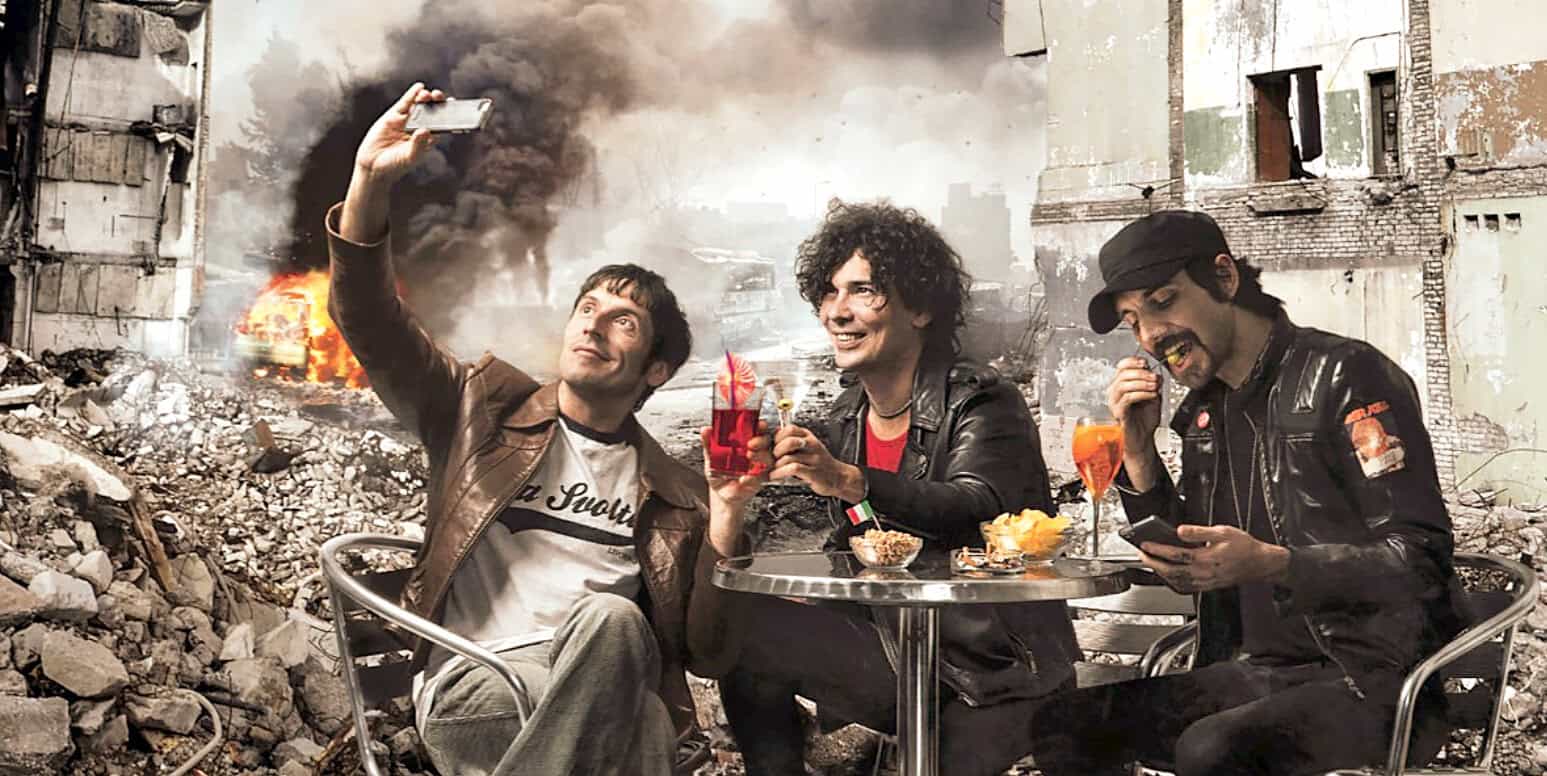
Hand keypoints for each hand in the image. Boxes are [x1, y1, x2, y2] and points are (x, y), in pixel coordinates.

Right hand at [354, 83, 444, 185]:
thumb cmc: (395, 166)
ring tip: (428, 94)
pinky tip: (419, 87)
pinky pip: (405, 103)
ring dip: (425, 97)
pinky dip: (412, 94)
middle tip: (439, 97)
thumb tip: (425, 130)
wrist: (373, 166)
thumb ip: (418, 145)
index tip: (455, 107)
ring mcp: (406, 121)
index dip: (448, 115)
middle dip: (437, 103)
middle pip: (431, 112)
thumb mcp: (410, 158)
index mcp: (428, 139)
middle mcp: (418, 128)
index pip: (442, 125)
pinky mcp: (393, 116)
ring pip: (419, 105)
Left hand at [701, 423, 770, 555]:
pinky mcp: (759, 480)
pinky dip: (753, 477)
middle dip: (760, 440)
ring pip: (767, 457)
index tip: (759, 424)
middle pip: (765, 441)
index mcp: (744, 443)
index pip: (756, 430)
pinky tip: (744, 478)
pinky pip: (761, 477)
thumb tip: (705, 430)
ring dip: (760, 456)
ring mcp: (758, 466)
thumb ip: (709, 444)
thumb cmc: (718, 474)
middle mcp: (754, 452)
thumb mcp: (710, 458)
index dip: (760, 426)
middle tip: (751, 443)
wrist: (720, 495)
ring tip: (749, 457)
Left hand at [770, 425, 863, 501]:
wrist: (839, 477)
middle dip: (776, 450)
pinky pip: (793, 469)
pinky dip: (780, 473)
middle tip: (773, 458)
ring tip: (774, 469)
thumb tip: (775, 432)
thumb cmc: (821, 463)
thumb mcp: (809, 447)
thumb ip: (794, 440)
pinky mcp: (813, 473)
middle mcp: (812, 446)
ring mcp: (814, 459)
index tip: (773, 444)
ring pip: (789, 457)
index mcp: (809, 437)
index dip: (778, 436)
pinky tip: (776, 475)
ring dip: (777, 465)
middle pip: (789, 441)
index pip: (790, 429)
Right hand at [1108, 356, 1161, 447]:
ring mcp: (1115, 403)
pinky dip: (1142, 394)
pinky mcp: (1119, 413)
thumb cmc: (1145, 421)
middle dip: (1141, 373)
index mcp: (1121, 386)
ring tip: (1154, 386)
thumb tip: (1156, 373)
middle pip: (1122, 374)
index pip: (1121, 367)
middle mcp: (1115, 393)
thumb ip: (1153, 384)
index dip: (1133, 362)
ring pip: (1123, 385)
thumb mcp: (1153, 396)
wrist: (1143, 440)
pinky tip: (1152, 395)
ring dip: (1142, 383)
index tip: (1146, 364)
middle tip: (1155, 378)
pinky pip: (1128, 398)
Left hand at [1139, 524, 1289, 592]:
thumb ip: (1199, 532)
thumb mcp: (1222, 532)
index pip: (1175, 554)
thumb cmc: (1244, 547)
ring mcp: (1205, 582)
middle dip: (1153, 563)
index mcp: (1206, 558)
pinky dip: (1172, 582)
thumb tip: (1180, 531)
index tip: (1145, 545)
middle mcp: (1204, 573)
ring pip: (1176, 581)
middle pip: (1171, 571)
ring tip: (1151, 563)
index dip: (1157, 550)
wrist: (1260, 564)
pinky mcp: (1208, 587)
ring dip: (1160, 573)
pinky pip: (1185, 588)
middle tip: (1142, 555)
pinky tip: (1167, 576)